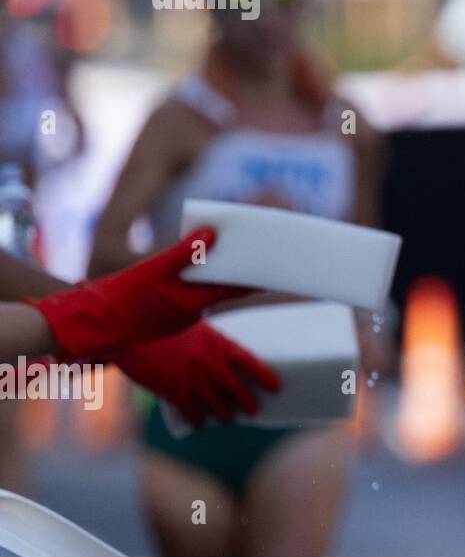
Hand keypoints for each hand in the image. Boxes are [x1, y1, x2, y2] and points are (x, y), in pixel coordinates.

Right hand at [28, 228, 250, 358]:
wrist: (93, 324)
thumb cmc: (121, 297)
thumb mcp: (152, 269)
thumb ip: (183, 251)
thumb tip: (213, 232)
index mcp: (194, 302)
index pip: (238, 287)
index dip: (259, 276)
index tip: (279, 263)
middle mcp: (194, 310)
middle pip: (230, 289)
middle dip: (249, 273)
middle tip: (270, 255)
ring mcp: (183, 314)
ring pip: (214, 292)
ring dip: (230, 277)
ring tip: (248, 257)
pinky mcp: (171, 314)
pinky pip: (198, 296)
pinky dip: (209, 282)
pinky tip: (213, 268)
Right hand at [116, 320, 281, 428]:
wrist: (131, 332)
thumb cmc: (163, 323)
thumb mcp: (192, 321)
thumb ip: (208, 333)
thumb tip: (219, 327)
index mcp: (218, 343)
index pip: (249, 362)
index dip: (264, 376)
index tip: (277, 386)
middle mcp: (209, 364)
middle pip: (235, 388)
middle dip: (247, 401)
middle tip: (255, 410)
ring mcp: (192, 379)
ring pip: (215, 403)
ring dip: (225, 414)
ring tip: (231, 420)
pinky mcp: (173, 391)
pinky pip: (190, 410)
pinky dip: (197, 420)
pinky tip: (201, 425)